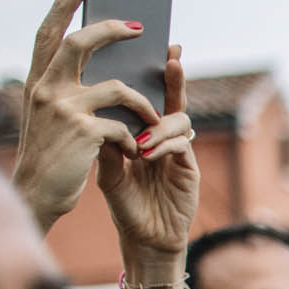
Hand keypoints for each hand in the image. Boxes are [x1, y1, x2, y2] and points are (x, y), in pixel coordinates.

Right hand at [12, 0, 163, 232]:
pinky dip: (134, 139)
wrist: (38, 196)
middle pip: (80, 43)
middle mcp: (44, 89)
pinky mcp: (84, 132)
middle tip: (139, 27)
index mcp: (36, 83)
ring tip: (153, 120)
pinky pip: (124, 125)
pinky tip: (132, 153)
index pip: (47, 34)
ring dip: (144, 105)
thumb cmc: (52, 156)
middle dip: (112, 29)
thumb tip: (101, 68)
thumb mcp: (52, 117)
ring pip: (118, 87)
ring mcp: (63, 109)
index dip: (63, 6)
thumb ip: (66, 91)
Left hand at [99, 44, 199, 274]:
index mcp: (141, 134)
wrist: (144, 240)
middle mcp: (163, 137)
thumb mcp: (108, 170)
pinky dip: (165, 144)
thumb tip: (99, 109)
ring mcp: (179, 150)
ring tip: (141, 144)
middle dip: (174, 77)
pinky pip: (182, 143)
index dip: (152, 74)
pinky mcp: (189, 166)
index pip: (147, 97)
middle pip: (173, 99)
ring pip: (178, 120)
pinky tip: (149, 156)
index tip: (153, 48)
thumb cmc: (125, 205)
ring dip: (159, 126)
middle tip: (171, 56)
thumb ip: (107, 142)